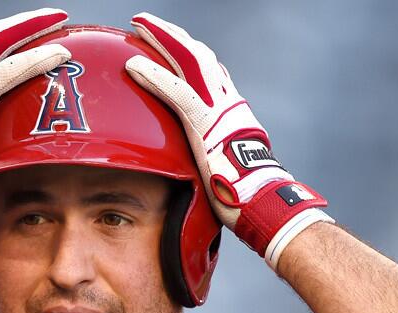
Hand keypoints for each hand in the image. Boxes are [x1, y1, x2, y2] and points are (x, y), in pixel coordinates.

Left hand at [125, 13, 332, 268]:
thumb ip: (212, 160)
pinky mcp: (206, 124)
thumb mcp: (226, 169)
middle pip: (197, 56)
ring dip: (161, 40)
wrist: (264, 205)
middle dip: (171, 35)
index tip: (171, 41)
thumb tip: (202, 172)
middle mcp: (228, 103)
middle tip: (145, 22)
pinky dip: (154, 76)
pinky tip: (133, 64)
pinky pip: (177, 92)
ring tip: (137, 26)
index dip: (187, 53)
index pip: (209, 72)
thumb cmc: (246, 198)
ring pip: (188, 61)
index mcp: (232, 112)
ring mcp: (219, 110)